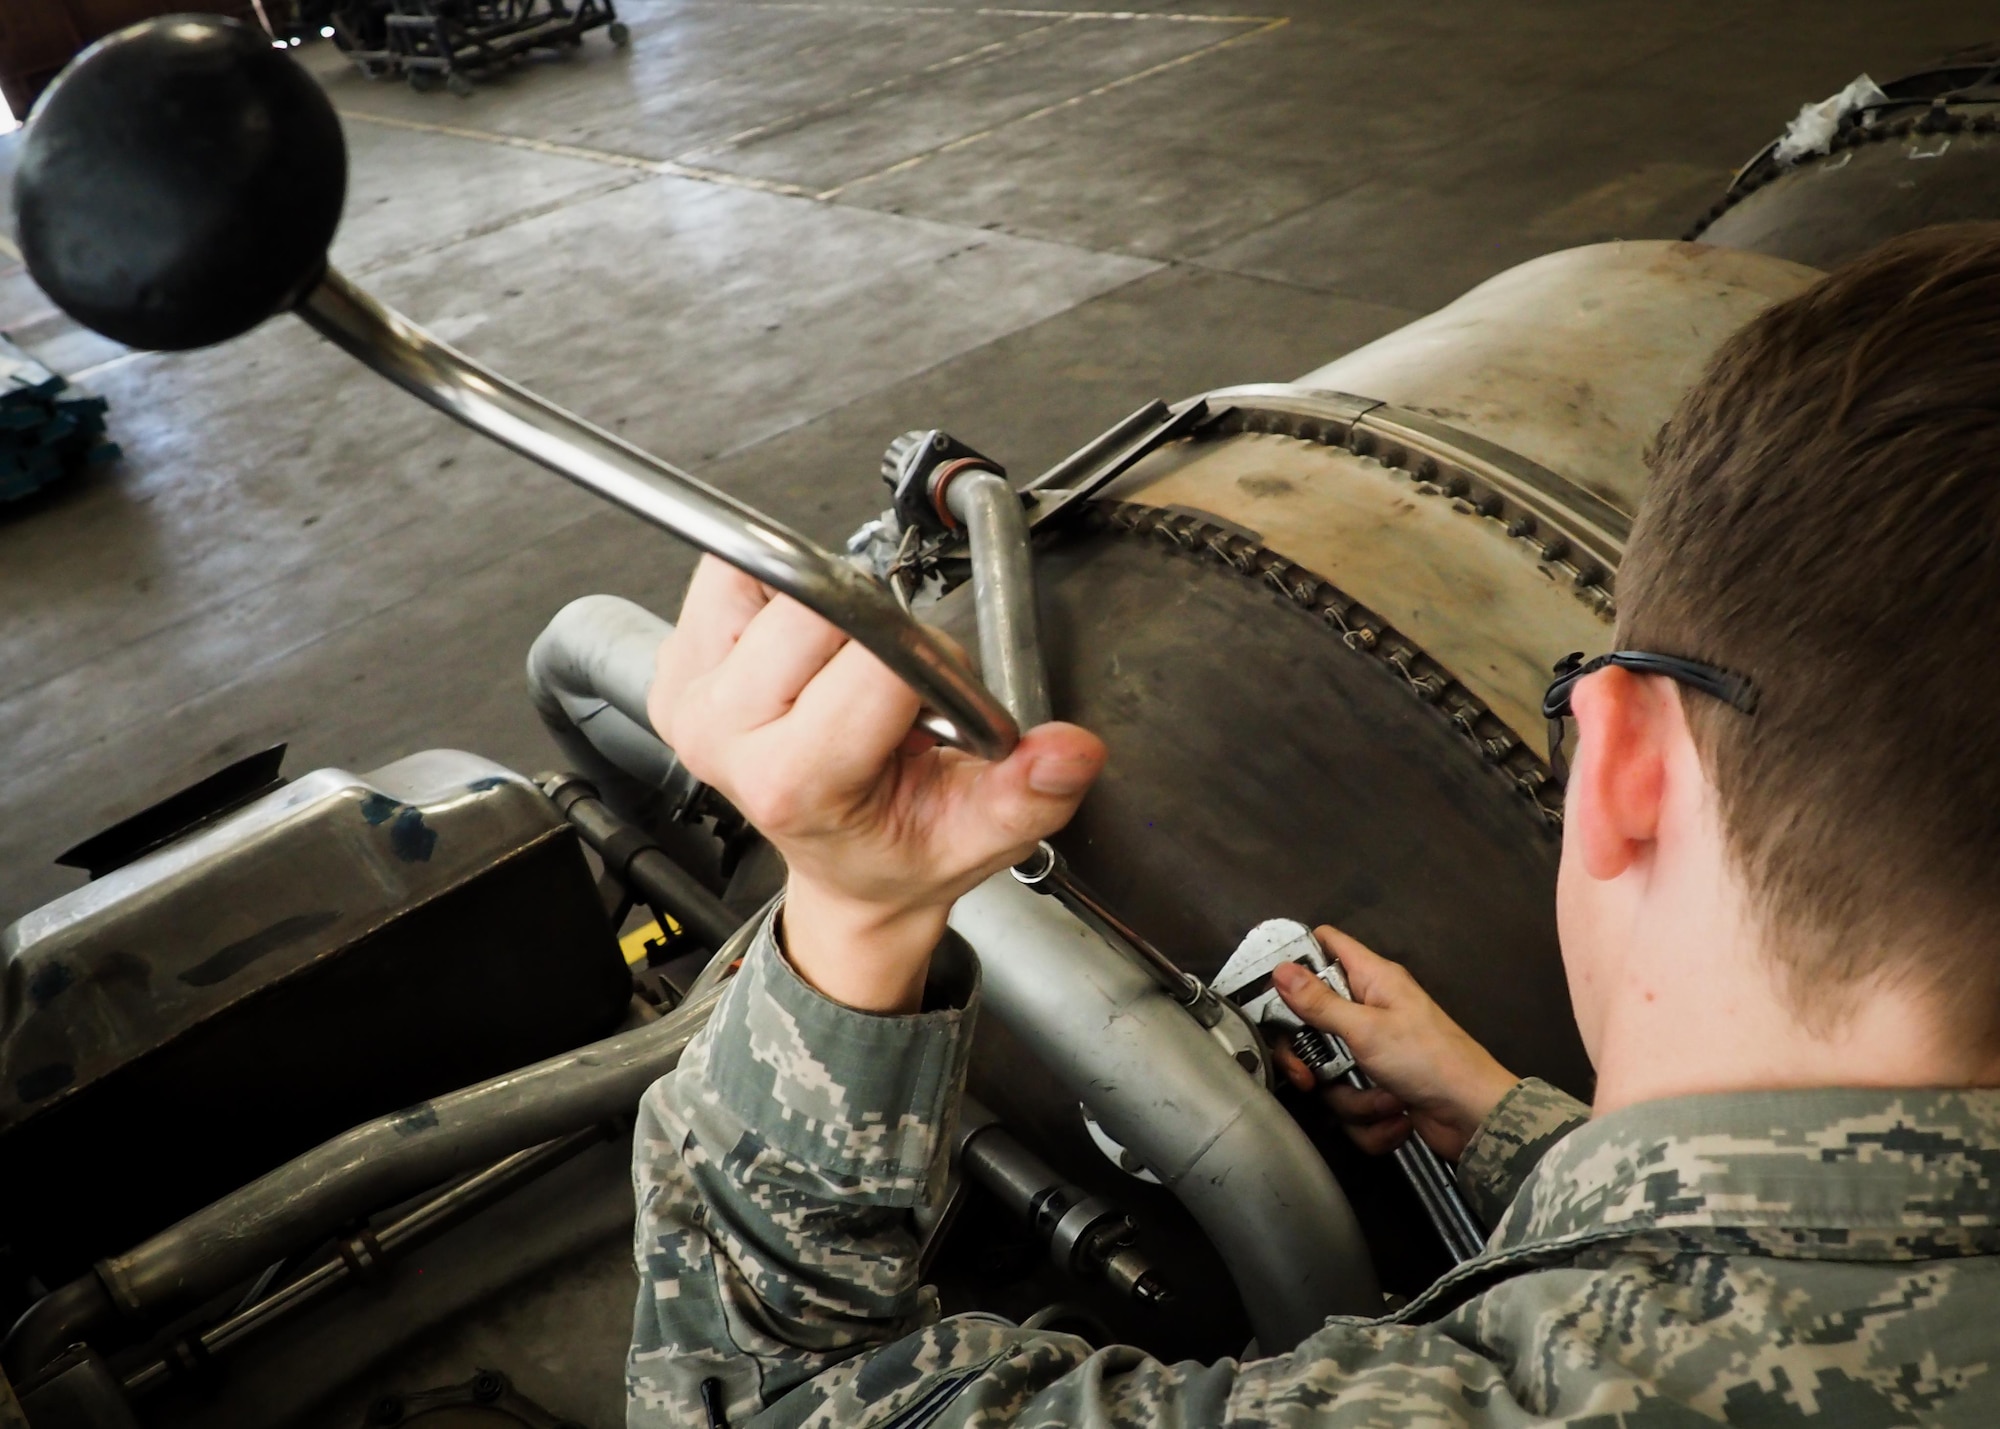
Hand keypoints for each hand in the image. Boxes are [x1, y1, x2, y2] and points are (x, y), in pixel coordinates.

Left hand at [648, 557, 1106, 1012]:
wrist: (844, 872)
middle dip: (875, 628)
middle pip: (816, 607)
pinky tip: (801, 654)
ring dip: (822, 609)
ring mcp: (690, 702)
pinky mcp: (676, 667)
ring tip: (839, 673)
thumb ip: (1029, 791)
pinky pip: (731, 576)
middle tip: (888, 687)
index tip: (936, 697)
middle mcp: (725, 738)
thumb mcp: (980, 835)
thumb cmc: (901, 846)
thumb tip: (1071, 750)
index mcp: (796, 782)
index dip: (928, 660)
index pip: (873, 661)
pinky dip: (776, 597)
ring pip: (770, 580)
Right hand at [1270, 927, 1519, 1159]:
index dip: (1296, 957)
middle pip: (1313, 1022)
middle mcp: (1371, 1011)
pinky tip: (1395, 1117)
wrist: (1475, 1118)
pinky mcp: (1379, 1087)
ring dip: (1351, 1097)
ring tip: (1384, 1099)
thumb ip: (1319, 1002)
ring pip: (1330, 1071)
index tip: (1269, 985)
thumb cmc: (1431, 1060)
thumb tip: (1282, 970)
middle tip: (1310, 1074)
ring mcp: (1374, 1052)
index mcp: (1373, 980)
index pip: (1326, 945)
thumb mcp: (1367, 1028)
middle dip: (1311, 1059)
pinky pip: (1351, 1103)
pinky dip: (1370, 1119)